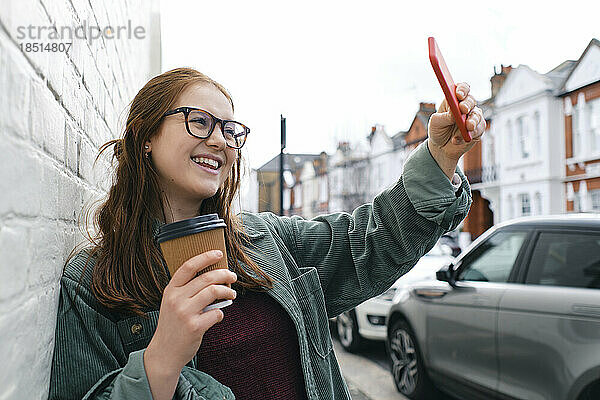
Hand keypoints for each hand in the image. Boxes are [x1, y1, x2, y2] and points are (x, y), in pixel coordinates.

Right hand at [145, 250, 237, 372]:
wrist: (164, 352)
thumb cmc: (173, 325)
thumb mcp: (172, 303)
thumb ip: (186, 290)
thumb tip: (214, 276)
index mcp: (171, 290)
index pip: (188, 266)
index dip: (205, 257)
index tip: (219, 253)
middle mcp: (176, 299)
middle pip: (206, 278)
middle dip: (224, 274)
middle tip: (233, 277)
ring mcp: (185, 313)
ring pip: (214, 291)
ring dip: (228, 292)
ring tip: (232, 294)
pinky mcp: (194, 327)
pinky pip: (217, 313)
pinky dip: (221, 313)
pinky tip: (218, 315)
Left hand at [428, 82, 485, 161]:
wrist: (441, 148)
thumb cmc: (437, 131)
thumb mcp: (435, 123)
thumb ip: (444, 117)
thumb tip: (454, 113)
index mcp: (454, 99)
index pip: (462, 89)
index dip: (462, 89)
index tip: (459, 95)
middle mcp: (465, 106)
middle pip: (471, 100)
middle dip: (467, 104)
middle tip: (463, 110)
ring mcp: (473, 117)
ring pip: (477, 115)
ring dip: (472, 121)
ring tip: (467, 127)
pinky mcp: (478, 130)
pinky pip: (479, 130)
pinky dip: (468, 135)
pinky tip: (456, 140)